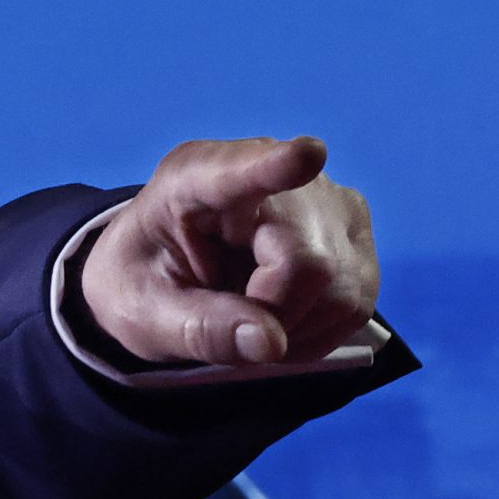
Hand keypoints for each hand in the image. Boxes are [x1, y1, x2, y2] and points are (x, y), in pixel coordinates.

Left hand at [78, 136, 378, 368]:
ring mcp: (324, 201)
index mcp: (195, 179)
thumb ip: (196, 328)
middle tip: (227, 318)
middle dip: (272, 315)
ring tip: (247, 313)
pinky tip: (278, 318)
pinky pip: (355, 303)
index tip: (306, 155)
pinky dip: (315, 331)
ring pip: (339, 290)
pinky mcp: (353, 232)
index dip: (276, 166)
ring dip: (293, 329)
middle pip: (306, 264)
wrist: (166, 271)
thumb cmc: (146, 280)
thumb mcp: (142, 312)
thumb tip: (269, 343)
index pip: (240, 170)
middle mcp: (274, 176)